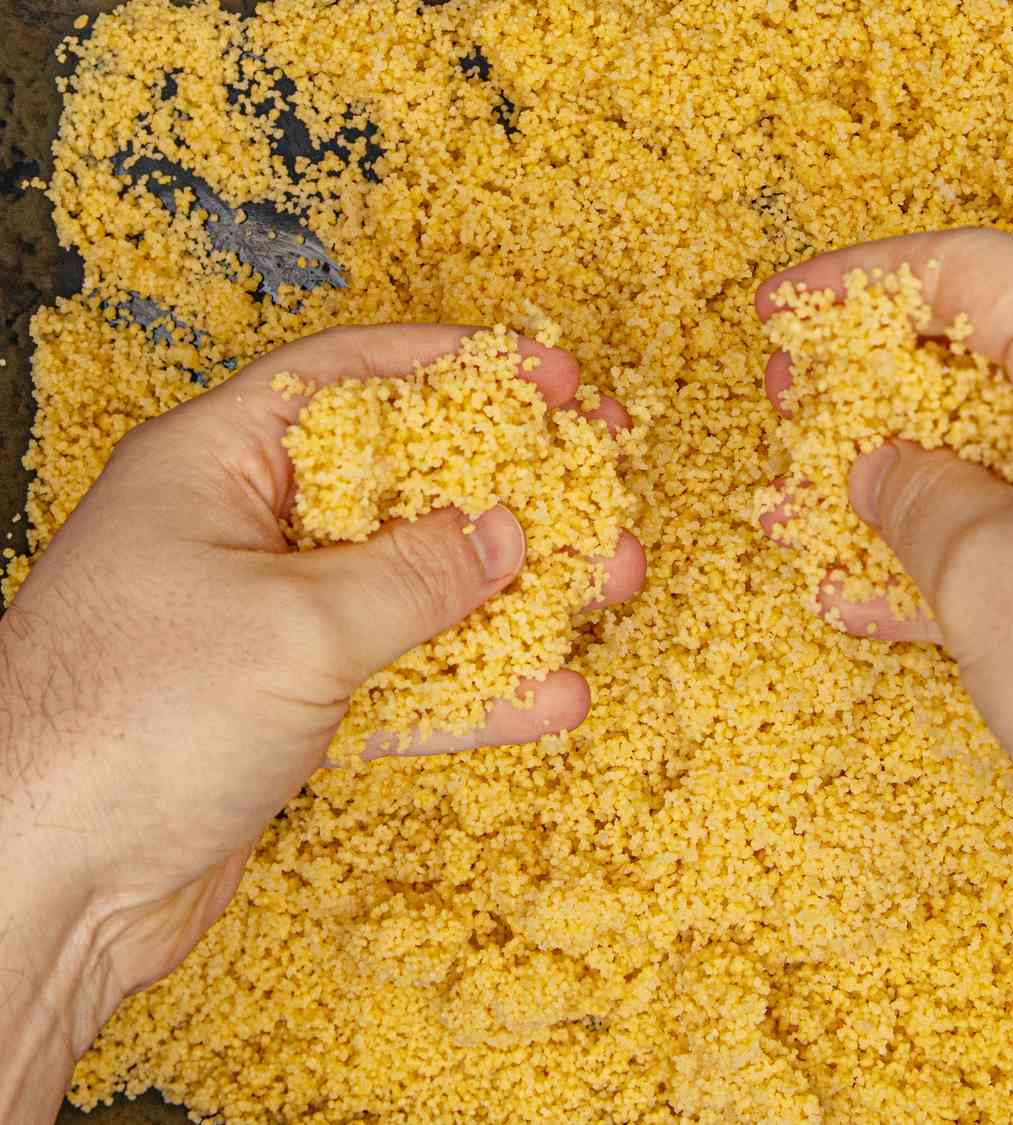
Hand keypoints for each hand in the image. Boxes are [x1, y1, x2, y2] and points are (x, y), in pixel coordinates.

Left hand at [0, 325, 643, 1120]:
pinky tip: (550, 698)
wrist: (44, 884)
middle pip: (406, 485)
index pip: (350, 379)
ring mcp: (271, 625)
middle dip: (514, 490)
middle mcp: (247, 533)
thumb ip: (414, 574)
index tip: (552, 376)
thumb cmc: (128, 720)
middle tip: (601, 484)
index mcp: (217, 465)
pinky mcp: (292, 709)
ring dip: (519, 595)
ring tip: (611, 584)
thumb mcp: (292, 624)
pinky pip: (404, 684)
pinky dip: (476, 693)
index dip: (457, 365)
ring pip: (419, 590)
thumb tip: (507, 532)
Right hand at [759, 229, 1012, 1122]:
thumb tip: (881, 468)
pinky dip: (981, 545)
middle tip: (801, 421)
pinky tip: (893, 592)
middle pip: (994, 359)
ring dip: (915, 486)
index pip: (969, 273)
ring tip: (817, 517)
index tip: (785, 313)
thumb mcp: (985, 574)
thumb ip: (912, 497)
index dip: (855, 287)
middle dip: (877, 398)